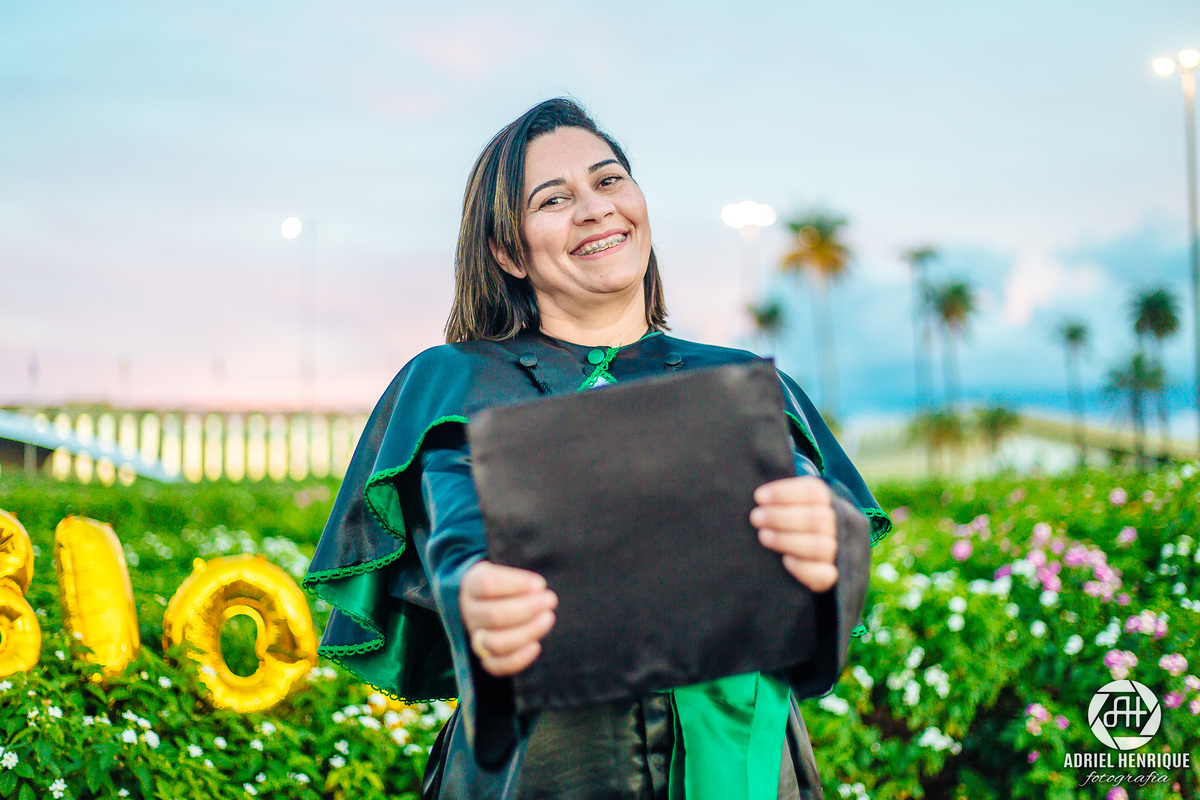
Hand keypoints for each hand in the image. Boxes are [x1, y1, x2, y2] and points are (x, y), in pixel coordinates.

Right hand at [460, 561, 557, 676]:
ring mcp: (476, 637)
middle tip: (549, 600)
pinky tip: (536, 646)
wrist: (487, 601)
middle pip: (493, 615)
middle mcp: (470, 612)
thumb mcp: (505, 572)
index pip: (487, 584)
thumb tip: (538, 589)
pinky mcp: (484, 657)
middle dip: (526, 608)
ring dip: (526, 632)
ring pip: (496, 642)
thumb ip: (519, 580)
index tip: (540, 584)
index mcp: (472, 585)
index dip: (516, 585)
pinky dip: (517, 659)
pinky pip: (496, 666)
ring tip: (548, 618)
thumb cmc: (503, 584)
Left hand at [750, 476, 837, 591]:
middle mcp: (840, 525)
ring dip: (787, 540)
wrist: (819, 561)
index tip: (759, 497)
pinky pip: (824, 574)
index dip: (785, 492)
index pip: (814, 492)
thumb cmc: (797, 526)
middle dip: (781, 517)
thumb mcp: (794, 507)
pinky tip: (786, 560)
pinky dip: (803, 567)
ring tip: (763, 536)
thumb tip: (760, 497)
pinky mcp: (834, 577)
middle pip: (817, 517)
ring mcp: (839, 552)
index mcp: (830, 503)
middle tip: (756, 517)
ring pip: (820, 546)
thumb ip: (783, 501)